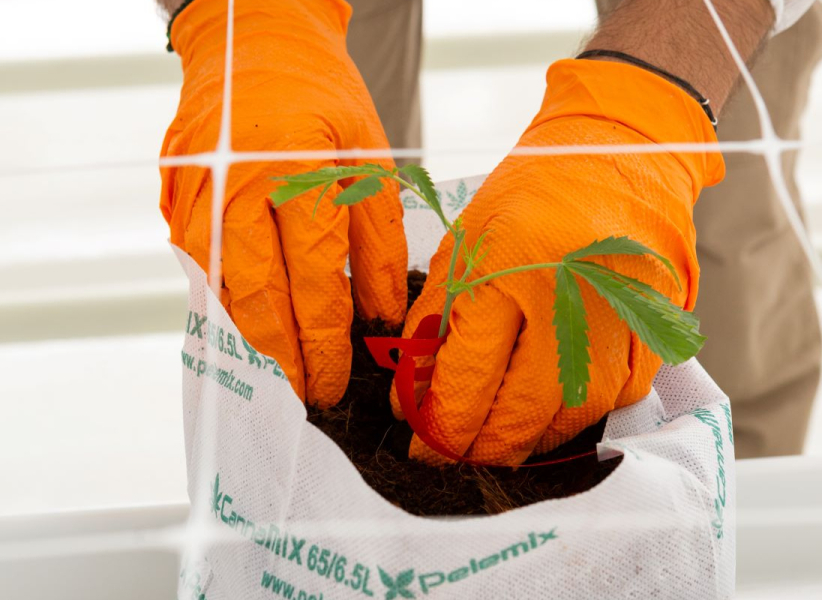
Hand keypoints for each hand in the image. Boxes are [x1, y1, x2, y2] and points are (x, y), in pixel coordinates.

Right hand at [160, 0, 406, 405]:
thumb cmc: (323, 97)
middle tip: (301, 401)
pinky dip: (221, 305)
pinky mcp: (177, 199)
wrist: (254, 41)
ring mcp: (197, 194)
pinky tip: (242, 333)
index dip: (325, 342)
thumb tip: (382, 316)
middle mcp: (237, 188)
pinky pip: (196, 267)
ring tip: (272, 384)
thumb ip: (379, 240)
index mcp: (296, 173)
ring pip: (219, 291)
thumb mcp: (370, 157)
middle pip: (258, 299)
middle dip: (282, 360)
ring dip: (245, 344)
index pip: (314, 282)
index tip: (336, 381)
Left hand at [393, 60, 723, 464]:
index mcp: (509, 268)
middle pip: (516, 416)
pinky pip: (611, 403)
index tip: (419, 443)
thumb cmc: (532, 195)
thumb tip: (411, 396)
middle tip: (450, 455)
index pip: (465, 380)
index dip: (435, 427)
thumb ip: (434, 323)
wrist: (622, 153)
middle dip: (474, 451)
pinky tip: (544, 412)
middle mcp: (569, 299)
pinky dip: (572, 419)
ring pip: (566, 422)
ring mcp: (620, 321)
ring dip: (522, 444)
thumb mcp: (465, 243)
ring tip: (491, 441)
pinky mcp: (654, 333)